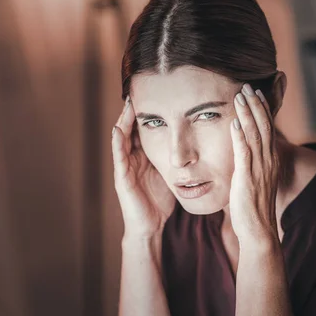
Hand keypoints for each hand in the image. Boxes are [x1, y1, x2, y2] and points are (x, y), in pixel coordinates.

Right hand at [112, 97, 175, 237]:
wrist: (150, 226)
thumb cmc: (160, 202)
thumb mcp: (171, 174)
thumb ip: (177, 159)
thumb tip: (198, 146)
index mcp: (145, 156)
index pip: (145, 128)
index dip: (149, 112)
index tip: (156, 94)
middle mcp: (133, 158)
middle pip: (132, 128)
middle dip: (134, 110)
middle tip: (138, 90)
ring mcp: (125, 167)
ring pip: (122, 137)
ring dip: (123, 120)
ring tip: (127, 103)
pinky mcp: (121, 177)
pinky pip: (118, 156)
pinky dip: (117, 141)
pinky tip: (118, 129)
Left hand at [229, 83, 279, 247]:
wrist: (258, 230)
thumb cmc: (253, 208)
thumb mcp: (254, 182)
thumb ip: (250, 166)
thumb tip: (242, 156)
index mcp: (270, 162)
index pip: (268, 129)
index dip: (262, 110)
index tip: (256, 94)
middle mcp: (268, 162)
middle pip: (264, 126)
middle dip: (255, 105)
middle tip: (248, 86)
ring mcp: (259, 169)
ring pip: (255, 134)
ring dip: (247, 114)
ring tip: (240, 95)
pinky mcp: (247, 178)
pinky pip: (244, 152)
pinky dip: (239, 136)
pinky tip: (234, 122)